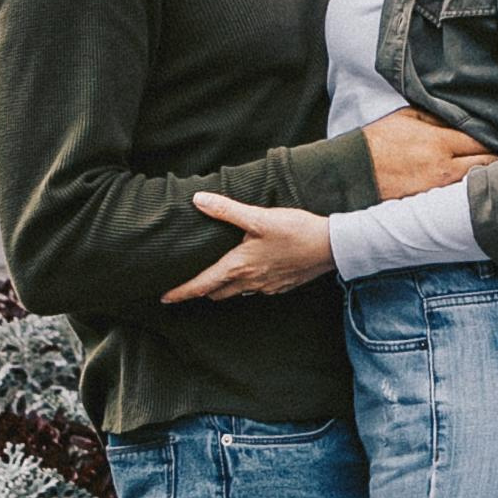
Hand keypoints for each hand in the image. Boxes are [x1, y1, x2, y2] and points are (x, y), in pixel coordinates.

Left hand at [164, 194, 335, 305]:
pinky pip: (256, 290)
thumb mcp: (259, 217)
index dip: (181, 292)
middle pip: (217, 292)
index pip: (202, 284)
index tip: (164, 298)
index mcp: (239, 266)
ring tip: (215, 279)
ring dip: (223, 289)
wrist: (332, 246)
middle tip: (187, 287)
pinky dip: (246, 285)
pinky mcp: (281, 286)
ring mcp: (267, 286)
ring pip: (236, 293)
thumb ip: (227, 210)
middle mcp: (250, 281)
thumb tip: (198, 200)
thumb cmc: (296, 230)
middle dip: (201, 291)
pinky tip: (250, 273)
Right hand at [363, 106, 491, 198]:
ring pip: (476, 184)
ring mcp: (439, 191)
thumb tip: (468, 120)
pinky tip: (473, 188)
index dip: (497, 139)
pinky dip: (468, 192)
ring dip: (486, 177)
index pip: (482, 141)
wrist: (352, 172)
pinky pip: (459, 198)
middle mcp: (444, 170)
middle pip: (488, 165)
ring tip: (496, 172)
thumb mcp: (408, 116)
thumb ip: (440, 118)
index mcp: (439, 143)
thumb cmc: (378, 141)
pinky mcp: (431, 206)